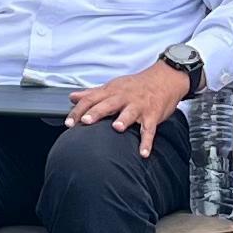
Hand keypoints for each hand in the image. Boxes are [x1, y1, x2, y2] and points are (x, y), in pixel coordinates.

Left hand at [67, 60, 193, 154]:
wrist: (164, 79)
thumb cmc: (135, 86)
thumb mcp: (112, 86)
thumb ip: (92, 93)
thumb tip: (72, 97)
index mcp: (112, 91)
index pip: (91, 99)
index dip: (79, 110)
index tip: (68, 123)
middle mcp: (124, 97)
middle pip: (107, 104)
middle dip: (96, 113)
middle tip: (85, 121)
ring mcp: (139, 106)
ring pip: (129, 113)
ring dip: (123, 120)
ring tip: (117, 128)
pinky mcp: (152, 115)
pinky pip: (150, 129)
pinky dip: (147, 142)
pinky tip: (143, 153)